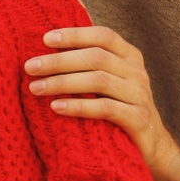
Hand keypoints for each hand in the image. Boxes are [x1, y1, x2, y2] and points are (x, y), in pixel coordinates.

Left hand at [23, 25, 179, 173]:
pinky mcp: (138, 118)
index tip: (45, 39)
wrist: (149, 145)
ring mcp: (140, 94)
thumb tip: (46, 45)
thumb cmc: (116, 106)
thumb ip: (85, 63)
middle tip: (29, 67)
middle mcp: (137, 71)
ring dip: (62, 83)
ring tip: (35, 88)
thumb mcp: (105, 81)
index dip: (75, 35)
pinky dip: (78, 106)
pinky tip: (56, 107)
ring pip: (98, 81)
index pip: (103, 36)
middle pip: (96, 58)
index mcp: (129, 56)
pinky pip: (105, 108)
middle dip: (59, 61)